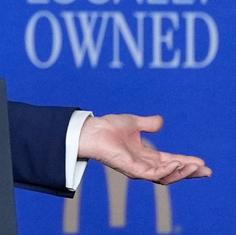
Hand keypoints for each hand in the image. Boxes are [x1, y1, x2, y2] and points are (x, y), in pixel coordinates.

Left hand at [78, 114, 210, 184]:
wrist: (92, 129)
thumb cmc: (107, 127)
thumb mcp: (134, 122)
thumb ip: (148, 124)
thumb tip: (161, 121)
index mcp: (145, 155)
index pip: (171, 162)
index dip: (186, 163)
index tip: (202, 163)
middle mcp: (143, 165)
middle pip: (172, 172)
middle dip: (190, 172)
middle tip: (207, 171)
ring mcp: (138, 169)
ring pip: (165, 176)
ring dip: (181, 172)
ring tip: (195, 167)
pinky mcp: (131, 170)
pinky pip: (153, 174)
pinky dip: (166, 170)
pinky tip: (176, 164)